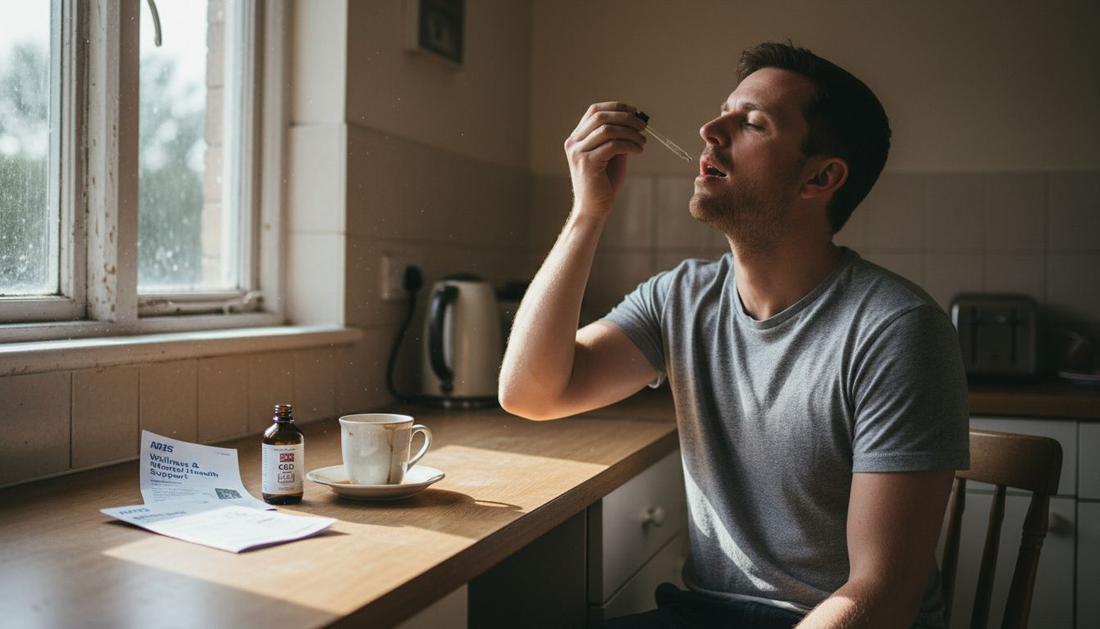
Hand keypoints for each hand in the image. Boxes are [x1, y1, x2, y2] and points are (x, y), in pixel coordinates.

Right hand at [564, 102, 646, 216]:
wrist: (594, 208)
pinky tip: (638, 151)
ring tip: (642, 142)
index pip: (594, 111)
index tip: (634, 111)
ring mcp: (578, 152)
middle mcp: (574, 142)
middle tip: (643, 126)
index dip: (616, 107)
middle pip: (600, 116)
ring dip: (630, 133)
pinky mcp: (587, 163)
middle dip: (625, 118)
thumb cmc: (604, 183)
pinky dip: (629, 145)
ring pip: (607, 129)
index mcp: (577, 138)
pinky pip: (612, 146)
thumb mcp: (612, 155)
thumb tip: (635, 121)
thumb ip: (618, 138)